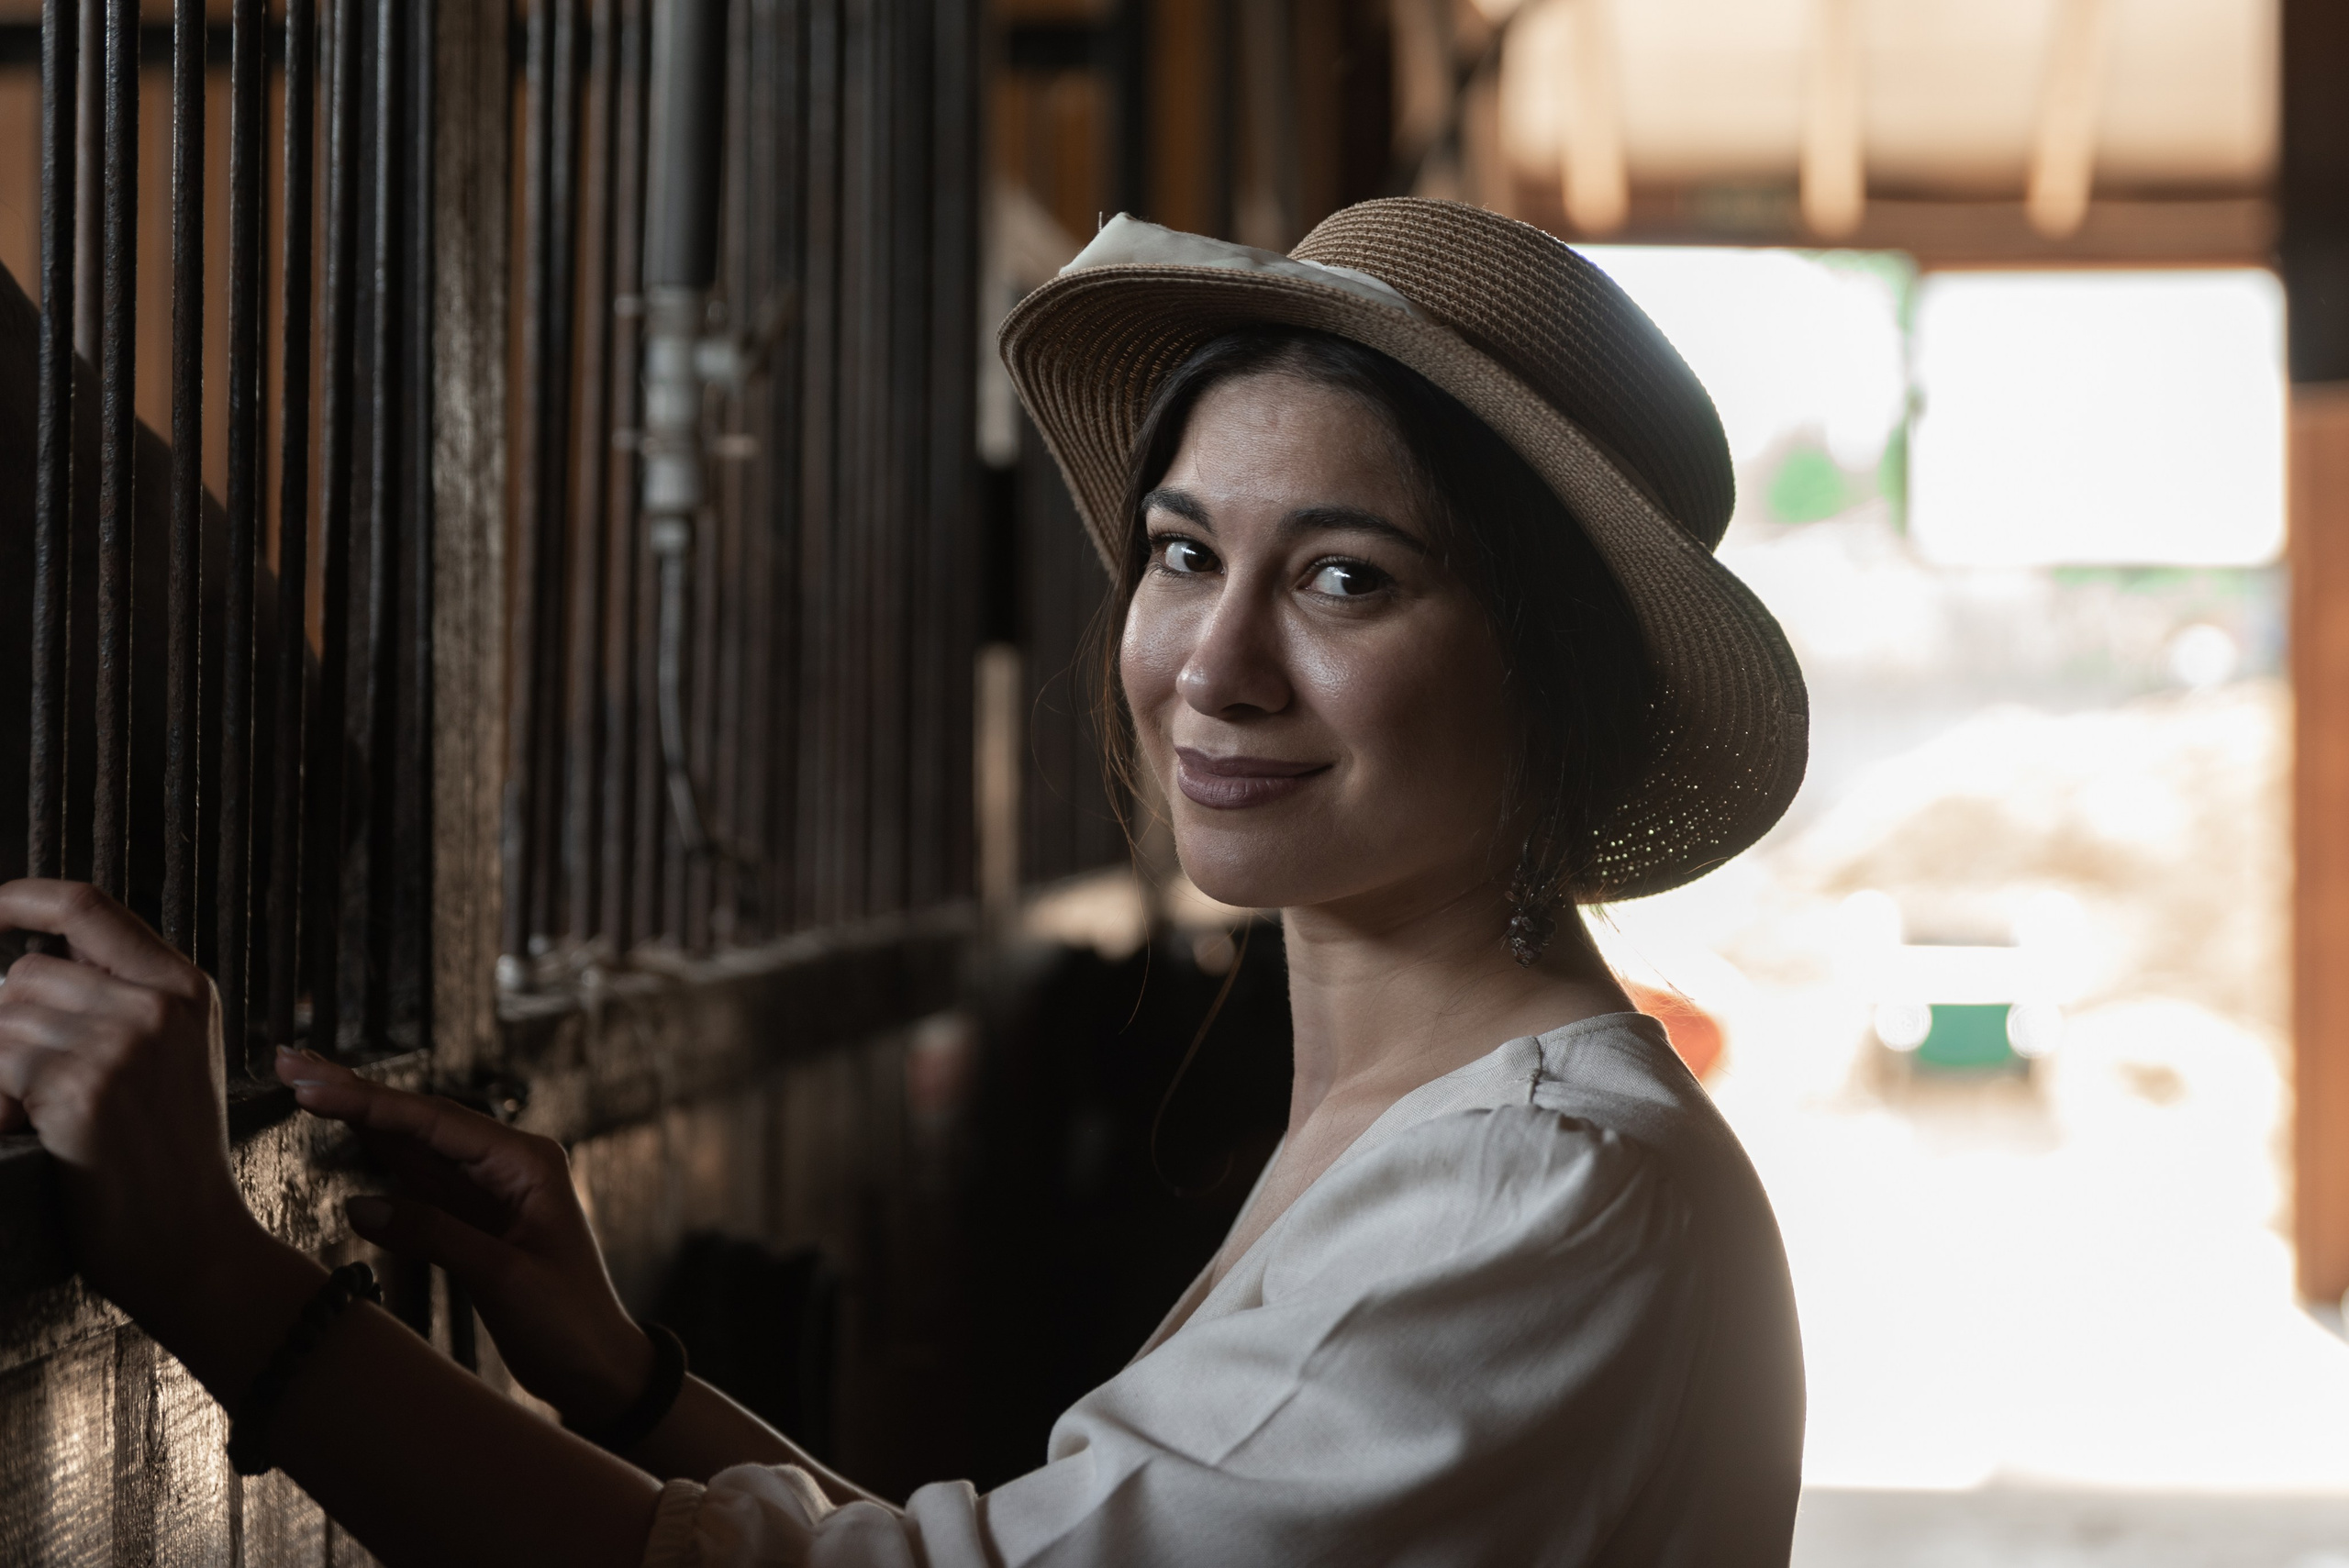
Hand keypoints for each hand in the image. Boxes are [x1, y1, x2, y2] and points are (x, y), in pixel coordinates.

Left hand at [0, 880, 259, 1327]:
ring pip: (5, 1018)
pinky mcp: (85, 1087)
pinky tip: (25, 1132)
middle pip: (28, 973)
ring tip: (31, 1117)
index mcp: (187, 987)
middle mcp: (160, 1004)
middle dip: (4, 1025)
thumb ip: (121, 1000)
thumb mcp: (172, 1059)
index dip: (22, 897)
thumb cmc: (167, 1159)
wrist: (192, 1242)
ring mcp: (126, 1043)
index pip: (89, 906)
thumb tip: (24, 965)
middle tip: (24, 1084)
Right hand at [272, 1051, 654, 1427]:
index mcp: (527, 1163)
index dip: (369, 1101)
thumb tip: (361, 1206)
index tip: (312, 1083)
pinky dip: (378, 1155)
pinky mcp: (471, 1216)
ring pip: (412, 1143)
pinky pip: (416, 1177)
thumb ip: (435, 1236)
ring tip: (304, 1082)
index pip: (435, 1122)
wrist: (597, 1367)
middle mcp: (508, 1164)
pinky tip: (346, 1130)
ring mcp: (487, 1188)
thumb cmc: (569, 1320)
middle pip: (419, 1120)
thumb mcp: (504, 1278)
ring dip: (360, 1115)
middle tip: (289, 1062)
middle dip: (354, 1091)